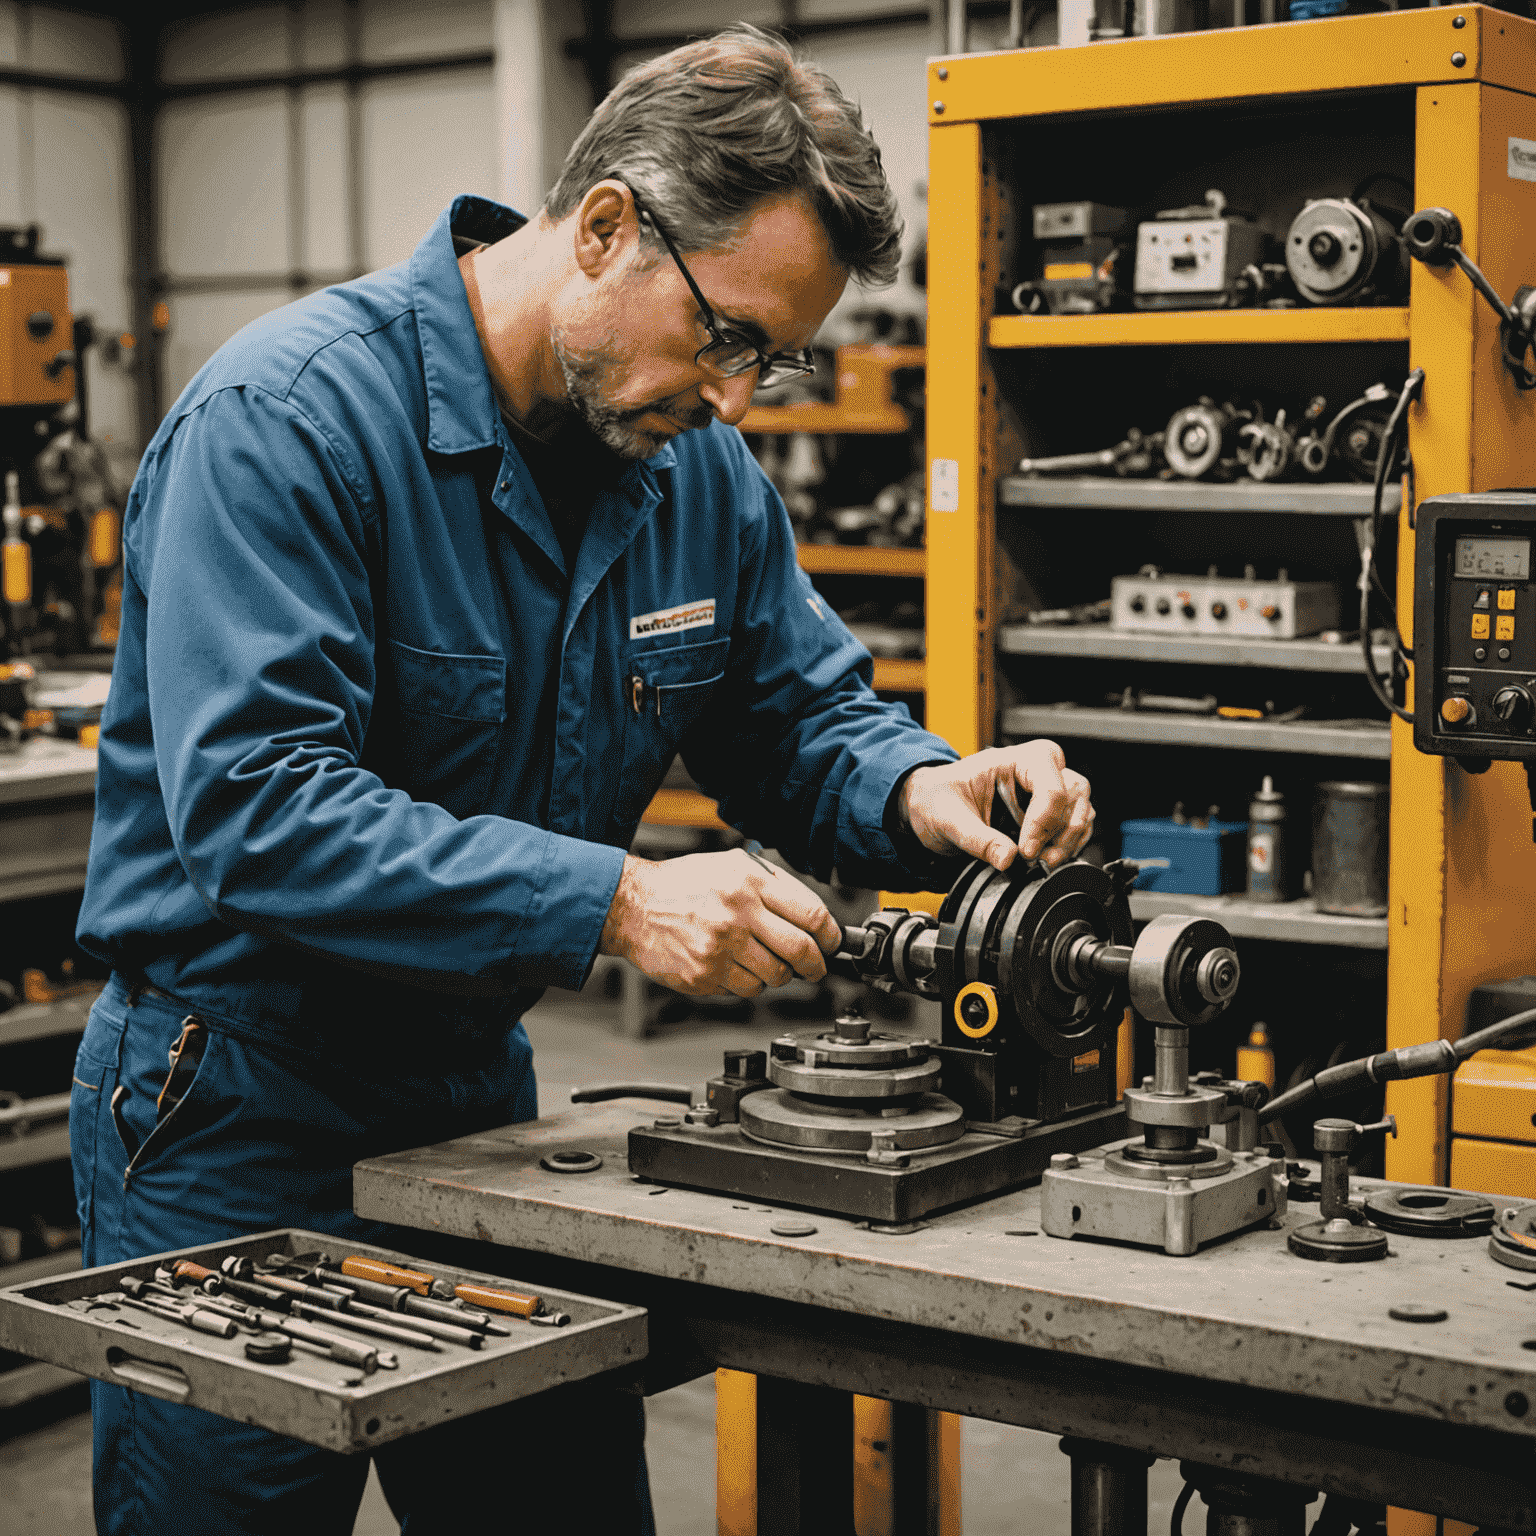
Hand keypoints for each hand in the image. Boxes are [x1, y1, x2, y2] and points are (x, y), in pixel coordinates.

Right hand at [599, 849, 842, 997]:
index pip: (811, 914)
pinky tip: (734, 965)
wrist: (633, 906)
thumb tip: (815, 918)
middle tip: (815, 967)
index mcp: (750, 882)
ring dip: (779, 974)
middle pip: (800, 951)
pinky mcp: (705, 975)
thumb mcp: (732, 865)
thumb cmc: (684, 884)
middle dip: (815, 965)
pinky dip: (749, 982)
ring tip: (763, 960)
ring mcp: (720, 948)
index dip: (830, 935)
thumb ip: (775, 886)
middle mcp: (738, 914)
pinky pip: (746, 989)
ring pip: (776, 976)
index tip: (832, 943)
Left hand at [901, 741, 1093, 872]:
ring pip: (1081, 808)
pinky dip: (1069, 844)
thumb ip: (977, 839)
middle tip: (1042, 859)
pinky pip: (1073, 825)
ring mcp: (1043, 791)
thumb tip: (1007, 859)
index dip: (1044, 821)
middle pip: (1076, 792)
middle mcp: (1036, 770)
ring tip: (1047, 862)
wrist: (928, 807)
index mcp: (1015, 759)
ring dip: (1071, 838)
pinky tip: (1050, 858)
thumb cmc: (937, 798)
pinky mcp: (1044, 813)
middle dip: (1065, 829)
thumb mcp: (948, 818)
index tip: (1026, 850)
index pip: (1050, 784)